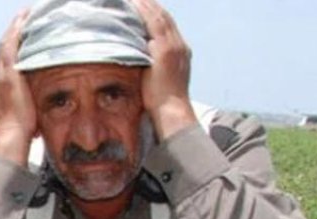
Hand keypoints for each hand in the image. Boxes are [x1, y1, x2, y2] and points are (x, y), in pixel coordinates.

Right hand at [0, 8, 37, 165]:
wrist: (12, 133)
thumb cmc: (21, 127)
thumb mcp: (24, 108)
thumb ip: (28, 98)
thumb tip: (37, 97)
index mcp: (0, 83)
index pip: (5, 58)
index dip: (11, 42)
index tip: (20, 31)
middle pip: (3, 46)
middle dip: (12, 30)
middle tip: (22, 16)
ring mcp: (1, 73)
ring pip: (6, 43)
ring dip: (14, 26)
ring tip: (23, 13)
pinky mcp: (9, 73)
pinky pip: (10, 45)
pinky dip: (15, 31)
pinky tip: (22, 20)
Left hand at [132, 0, 196, 139]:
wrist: (171, 110)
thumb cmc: (159, 101)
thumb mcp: (156, 77)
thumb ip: (150, 63)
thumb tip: (137, 57)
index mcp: (180, 51)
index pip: (166, 27)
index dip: (155, 14)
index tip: (144, 4)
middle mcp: (179, 46)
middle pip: (164, 19)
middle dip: (151, 5)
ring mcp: (173, 47)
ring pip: (160, 18)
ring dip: (147, 4)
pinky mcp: (165, 50)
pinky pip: (154, 24)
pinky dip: (146, 12)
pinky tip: (136, 3)